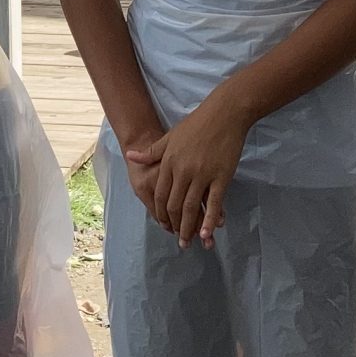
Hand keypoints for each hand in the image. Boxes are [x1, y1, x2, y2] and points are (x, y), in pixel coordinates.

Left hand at [128, 89, 247, 245]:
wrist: (224, 113)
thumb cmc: (197, 123)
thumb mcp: (170, 137)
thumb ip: (151, 152)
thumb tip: (131, 156)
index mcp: (169, 162)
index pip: (160, 195)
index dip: (161, 213)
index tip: (164, 225)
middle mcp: (182, 171)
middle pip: (174, 205)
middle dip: (174, 226)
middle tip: (178, 242)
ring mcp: (202, 175)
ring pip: (191, 208)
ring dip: (188, 228)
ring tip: (189, 243)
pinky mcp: (221, 177)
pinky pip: (214, 203)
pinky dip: (209, 220)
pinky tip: (207, 233)